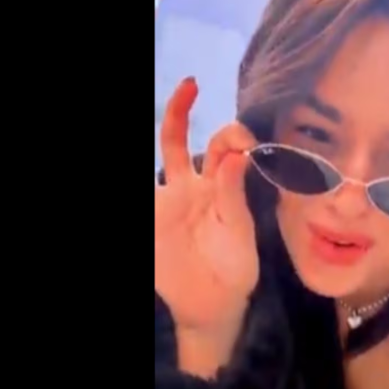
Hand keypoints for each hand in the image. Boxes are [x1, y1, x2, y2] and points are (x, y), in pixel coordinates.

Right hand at [155, 77, 258, 362]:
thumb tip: (236, 156)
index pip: (226, 148)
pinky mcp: (152, 218)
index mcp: (222, 187)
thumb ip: (233, 196)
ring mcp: (168, 200)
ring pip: (160, 156)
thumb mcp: (238, 233)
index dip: (233, 136)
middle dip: (182, 110)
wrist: (214, 304)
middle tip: (191, 84)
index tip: (243, 142)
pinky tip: (152, 182)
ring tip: (174, 99)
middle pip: (181, 140)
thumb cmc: (235, 268)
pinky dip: (147, 182)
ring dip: (163, 130)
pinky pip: (146, 194)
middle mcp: (193, 185)